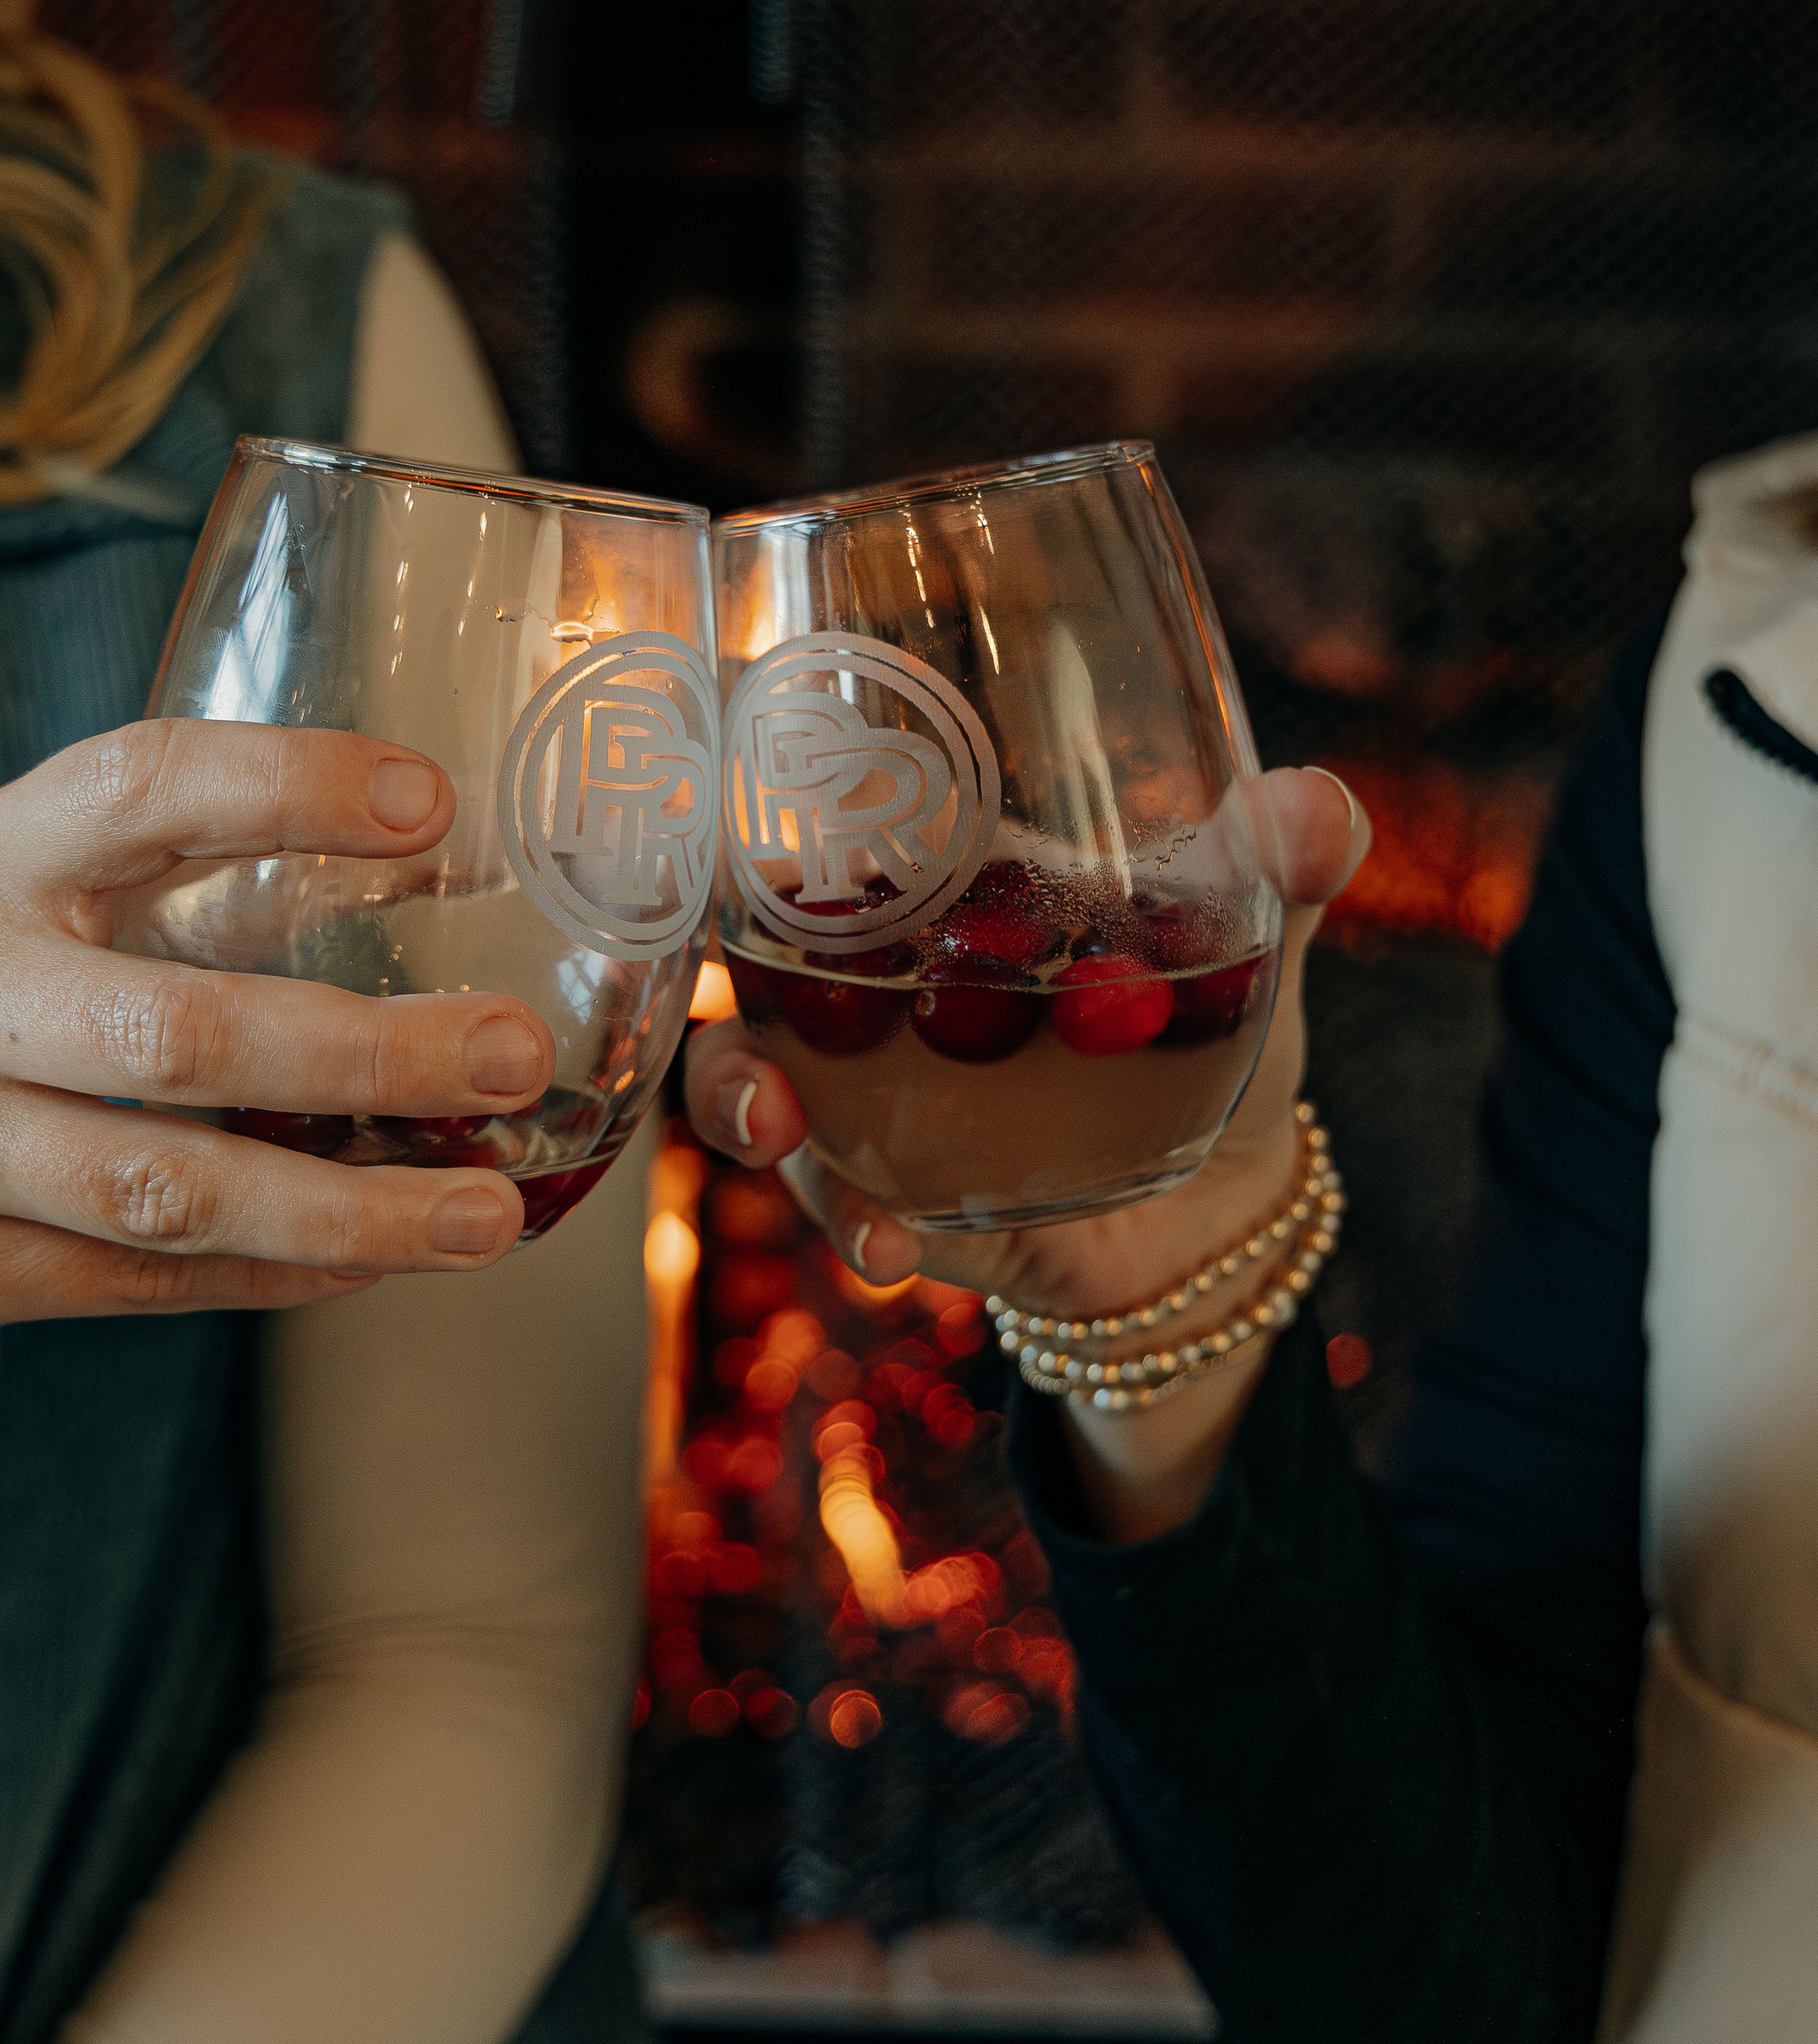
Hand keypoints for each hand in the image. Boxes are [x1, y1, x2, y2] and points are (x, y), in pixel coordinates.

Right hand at [0, 721, 557, 1441]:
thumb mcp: (66, 893)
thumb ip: (230, 867)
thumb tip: (466, 847)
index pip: (141, 787)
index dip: (288, 785)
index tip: (436, 805)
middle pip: (180, 1035)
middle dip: (369, 1055)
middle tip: (512, 1056)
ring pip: (171, 1192)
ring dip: (351, 1211)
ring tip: (487, 1216)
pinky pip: (141, 1282)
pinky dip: (275, 1275)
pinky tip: (375, 1262)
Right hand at [683, 767, 1368, 1538]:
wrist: (1226, 1203)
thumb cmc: (1215, 1030)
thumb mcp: (1256, 939)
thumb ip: (1287, 864)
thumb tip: (1316, 807)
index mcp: (948, 892)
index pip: (831, 827)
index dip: (757, 807)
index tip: (738, 799)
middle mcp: (884, 987)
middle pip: (757, 956)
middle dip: (727, 951)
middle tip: (734, 975)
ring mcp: (874, 1096)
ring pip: (762, 1082)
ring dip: (746, 1098)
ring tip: (774, 1121)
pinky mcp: (897, 1196)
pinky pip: (846, 1205)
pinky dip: (856, 1223)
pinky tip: (888, 1244)